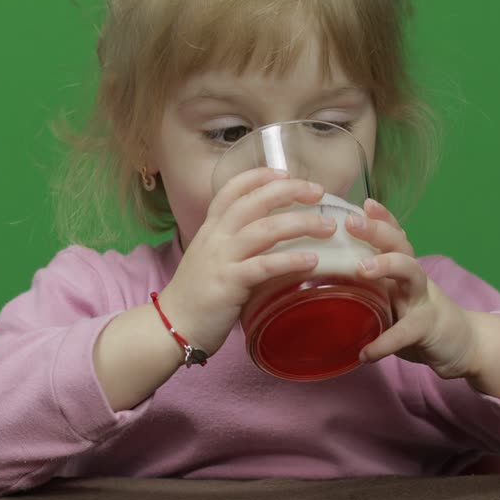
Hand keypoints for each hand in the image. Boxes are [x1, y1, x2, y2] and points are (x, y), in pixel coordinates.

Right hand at [158, 168, 336, 355]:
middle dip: (289, 191)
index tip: (285, 173)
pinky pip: (264, 266)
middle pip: (254, 202)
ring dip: (300, 224)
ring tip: (327, 226)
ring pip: (264, 230)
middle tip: (318, 191)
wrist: (171, 326)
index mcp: (211, 229)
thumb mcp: (210, 258)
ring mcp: (221, 259)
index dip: (259, 176)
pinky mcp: (229, 284)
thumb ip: (235, 245)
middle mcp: (216, 237)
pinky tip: (312, 260)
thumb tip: (272, 239)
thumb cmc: (196, 295)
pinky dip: (290, 260)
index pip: (232, 190)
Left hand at [346, 198, 480, 379]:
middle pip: (399, 244)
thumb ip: (368, 289)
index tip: (360, 204)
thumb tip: (319, 285)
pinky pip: (405, 331)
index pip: (392, 235)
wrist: (463, 344)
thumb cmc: (418, 317)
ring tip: (361, 268)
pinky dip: (385, 342)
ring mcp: (423, 299)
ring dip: (387, 265)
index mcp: (403, 268)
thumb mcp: (393, 298)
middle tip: (351, 223)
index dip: (380, 218)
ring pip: (411, 272)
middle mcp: (414, 277)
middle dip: (377, 230)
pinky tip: (366, 353)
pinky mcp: (428, 327)